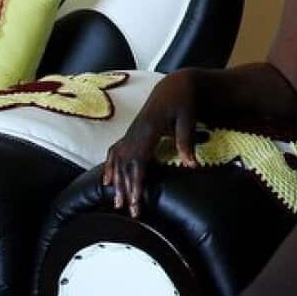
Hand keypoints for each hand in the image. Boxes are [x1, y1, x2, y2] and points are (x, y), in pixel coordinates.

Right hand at [101, 72, 198, 217]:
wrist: (175, 84)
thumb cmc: (184, 100)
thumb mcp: (188, 117)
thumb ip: (186, 140)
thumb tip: (191, 165)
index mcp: (149, 129)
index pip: (139, 161)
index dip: (137, 182)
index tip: (136, 201)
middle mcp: (135, 132)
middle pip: (126, 164)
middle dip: (126, 189)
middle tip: (128, 211)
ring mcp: (131, 132)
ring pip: (118, 160)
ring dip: (117, 182)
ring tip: (117, 202)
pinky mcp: (131, 132)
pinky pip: (115, 151)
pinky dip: (109, 166)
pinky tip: (106, 181)